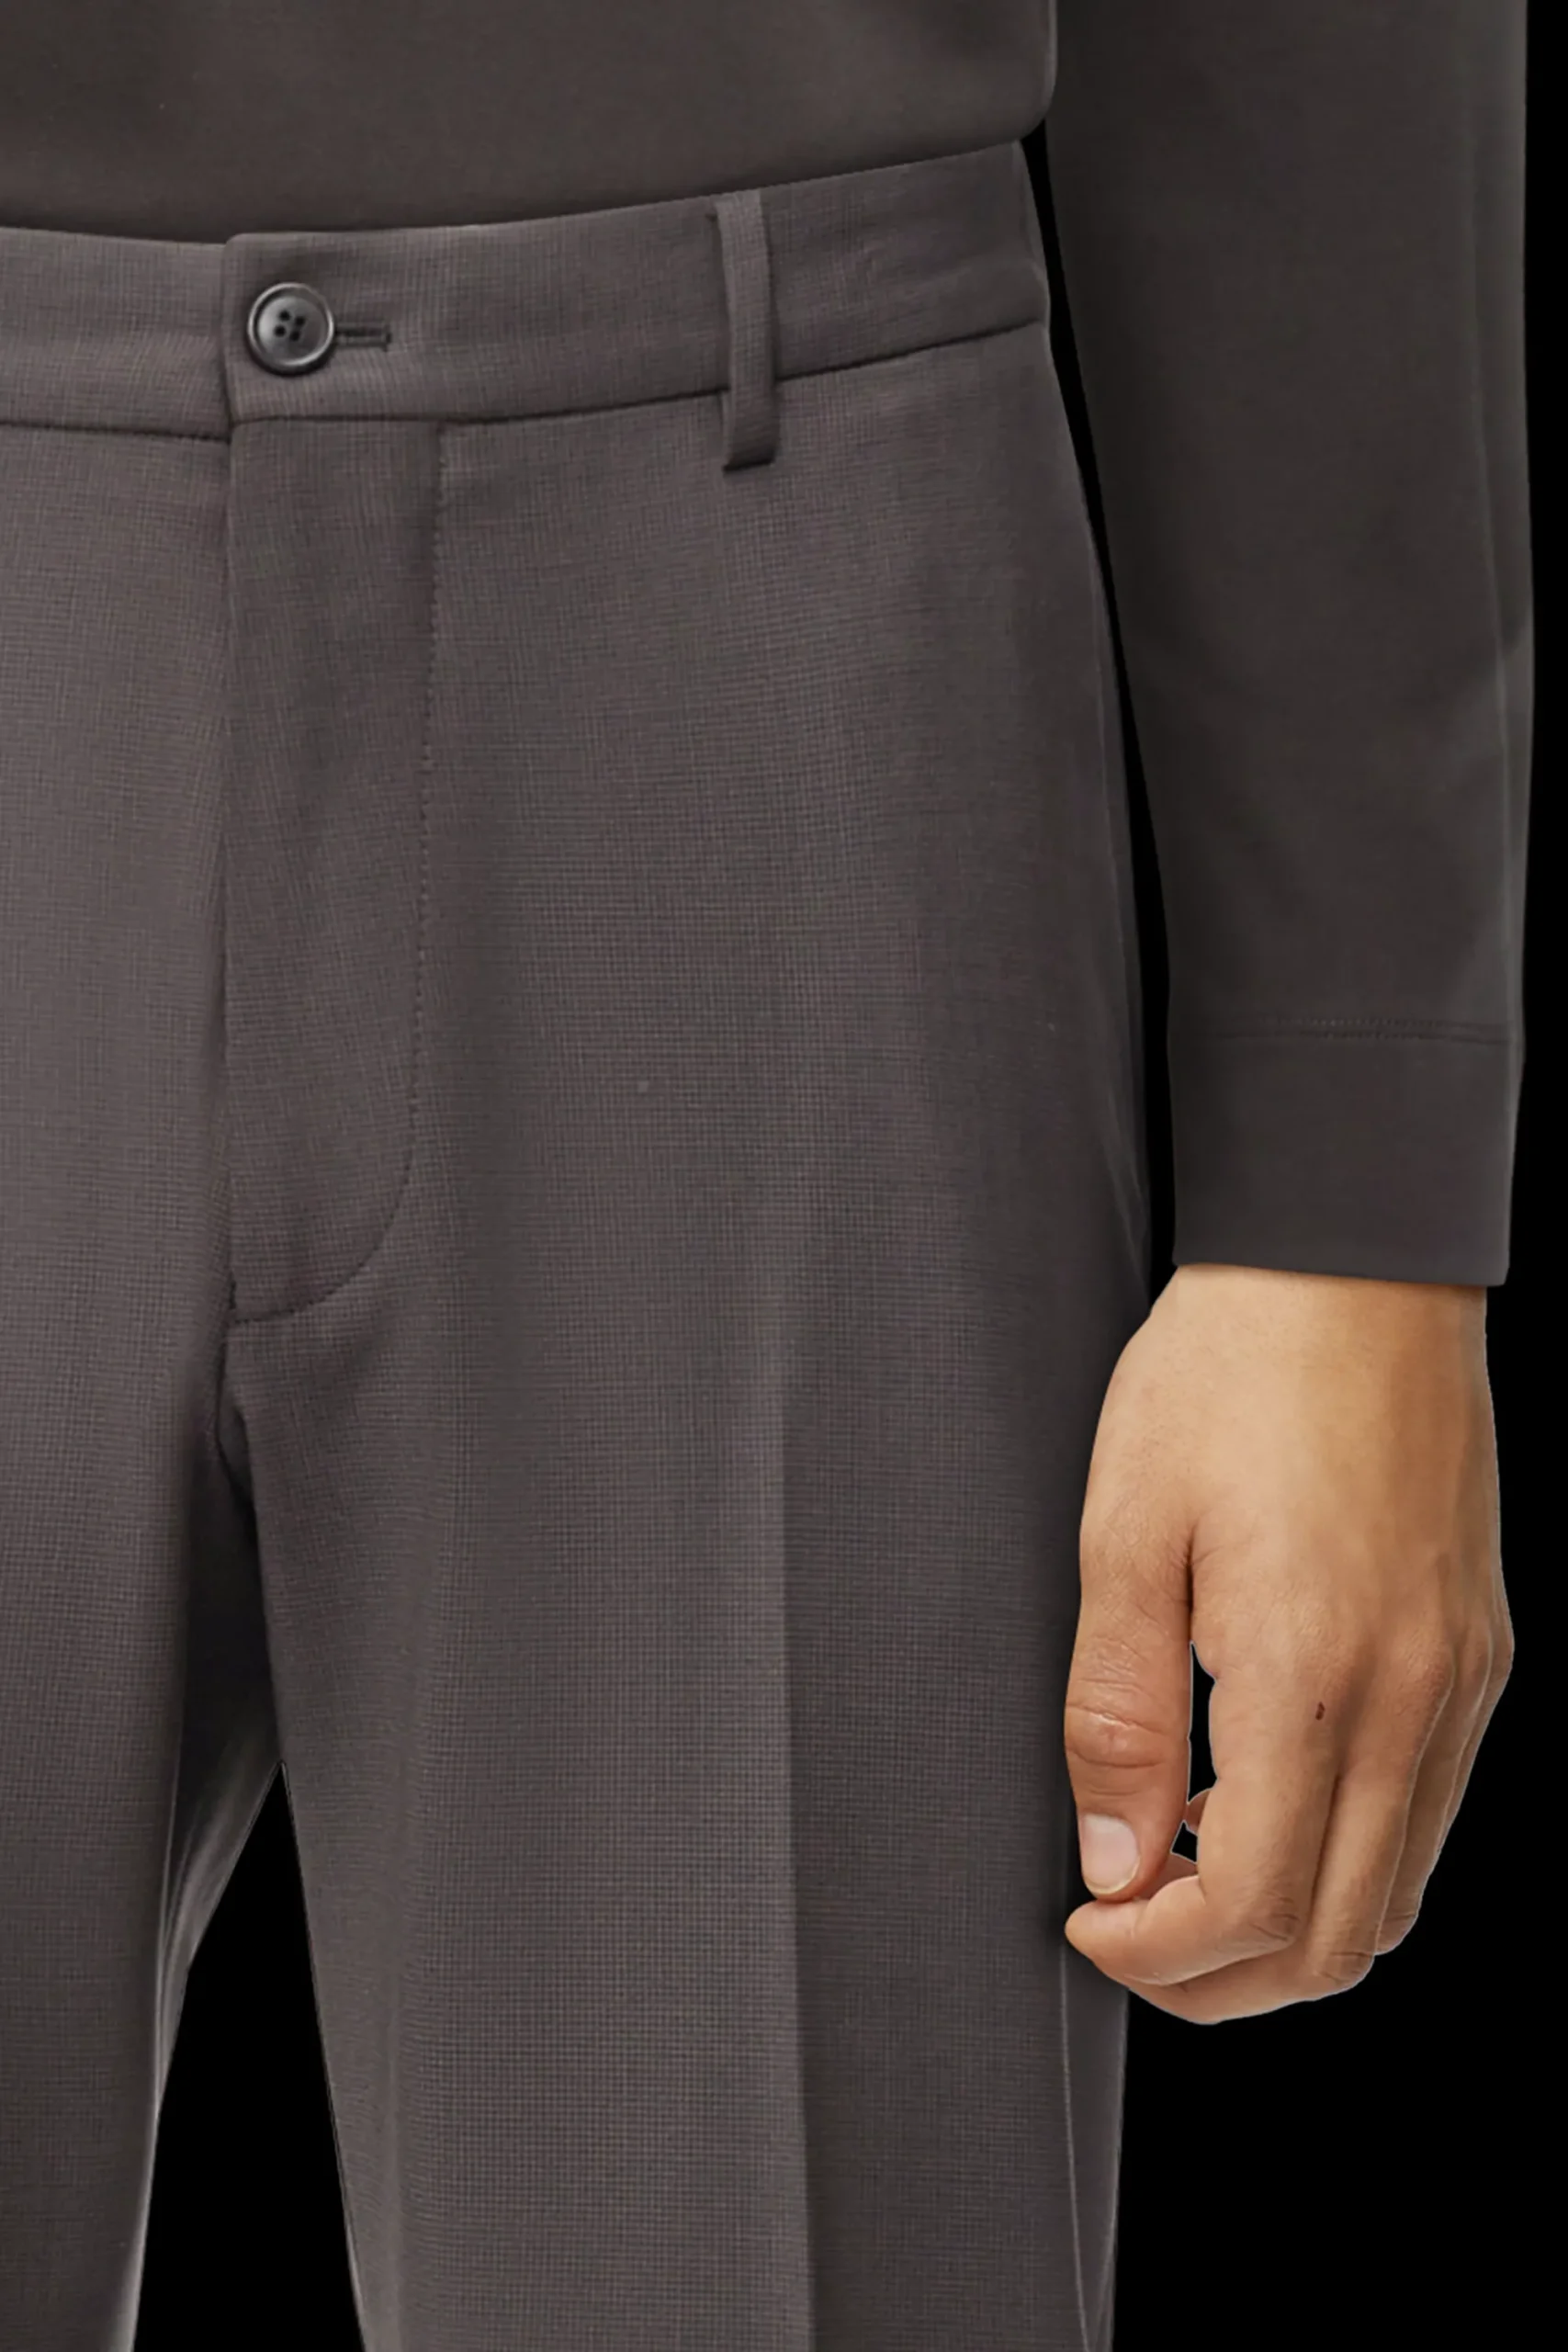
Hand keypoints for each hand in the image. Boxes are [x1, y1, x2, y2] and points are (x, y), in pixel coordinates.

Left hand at [1060, 1261, 1513, 2023]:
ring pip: (1397, 1895)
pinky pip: (1430, 1814)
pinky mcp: (1483, 1652)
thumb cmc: (1224, 1376)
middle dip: (1220, 1979)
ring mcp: (1465, 1680)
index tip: (1085, 1922)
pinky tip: (1262, 1798)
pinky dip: (1347, 1857)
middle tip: (1126, 1931)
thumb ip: (1117, 1711)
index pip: (1250, 1907)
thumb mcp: (1127, 1530)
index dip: (1156, 1956)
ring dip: (1288, 1928)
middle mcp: (1414, 1698)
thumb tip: (1111, 1860)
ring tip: (1182, 1874)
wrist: (1351, 1267)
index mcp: (1311, 1672)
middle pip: (1337, 1939)